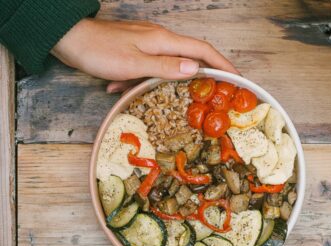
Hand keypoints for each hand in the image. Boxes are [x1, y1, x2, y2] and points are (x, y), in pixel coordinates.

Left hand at [51, 19, 238, 92]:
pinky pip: (148, 67)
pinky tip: (127, 91)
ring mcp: (146, 44)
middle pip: (191, 55)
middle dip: (207, 72)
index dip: (222, 64)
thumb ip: (164, 67)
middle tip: (218, 92)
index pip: (203, 50)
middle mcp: (159, 40)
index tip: (238, 78)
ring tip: (181, 98)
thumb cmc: (99, 51)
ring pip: (168, 64)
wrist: (68, 38)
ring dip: (172, 80)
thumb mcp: (134, 63)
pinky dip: (143, 80)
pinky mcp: (134, 50)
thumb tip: (194, 69)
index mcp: (164, 41)